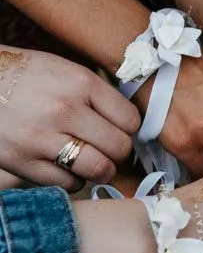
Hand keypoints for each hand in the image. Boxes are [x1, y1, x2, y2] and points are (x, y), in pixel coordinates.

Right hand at [0, 46, 138, 187]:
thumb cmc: (23, 75)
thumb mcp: (64, 69)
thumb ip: (96, 94)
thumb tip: (129, 123)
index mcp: (80, 83)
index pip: (130, 120)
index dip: (129, 129)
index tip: (120, 130)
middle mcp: (64, 110)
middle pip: (119, 147)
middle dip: (118, 151)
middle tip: (109, 149)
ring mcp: (42, 138)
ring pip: (98, 169)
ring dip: (101, 169)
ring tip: (93, 162)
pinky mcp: (22, 161)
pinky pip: (68, 183)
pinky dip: (73, 179)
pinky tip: (66, 166)